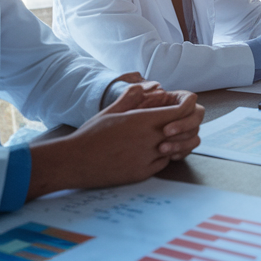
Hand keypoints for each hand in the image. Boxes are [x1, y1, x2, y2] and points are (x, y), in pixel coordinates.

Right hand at [27, 91, 205, 198]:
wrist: (75, 161)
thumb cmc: (91, 134)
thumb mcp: (111, 111)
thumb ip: (131, 97)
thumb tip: (144, 86)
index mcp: (142, 121)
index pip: (180, 112)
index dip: (185, 108)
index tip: (183, 106)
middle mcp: (148, 139)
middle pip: (182, 131)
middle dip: (183, 126)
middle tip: (178, 123)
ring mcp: (146, 158)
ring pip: (175, 149)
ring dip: (174, 143)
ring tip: (165, 138)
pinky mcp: (142, 173)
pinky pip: (163, 164)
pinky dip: (163, 157)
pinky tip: (153, 152)